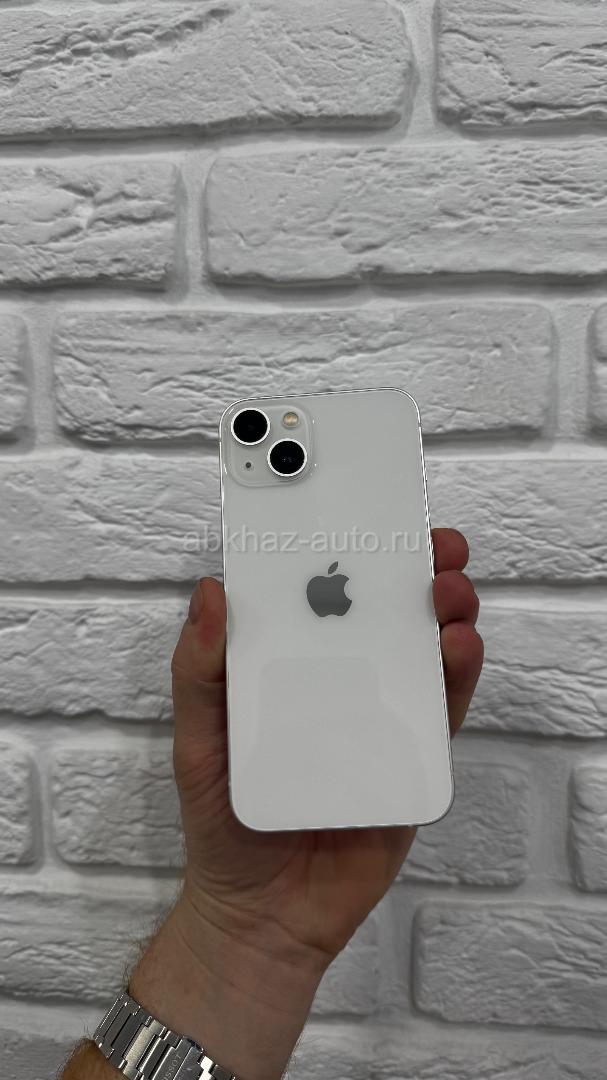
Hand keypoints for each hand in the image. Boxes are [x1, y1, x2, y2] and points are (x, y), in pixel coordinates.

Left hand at [171, 528, 482, 967]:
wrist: (261, 915)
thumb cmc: (224, 819)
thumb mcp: (198, 740)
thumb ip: (199, 671)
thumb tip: (211, 594)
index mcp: (293, 669)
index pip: (327, 599)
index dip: (352, 555)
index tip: (371, 520)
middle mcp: (343, 685)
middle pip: (388, 619)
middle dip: (418, 576)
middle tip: (435, 549)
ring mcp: (381, 721)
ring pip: (423, 657)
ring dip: (446, 619)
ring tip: (450, 595)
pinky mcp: (410, 763)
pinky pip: (439, 715)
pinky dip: (453, 680)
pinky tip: (455, 651)